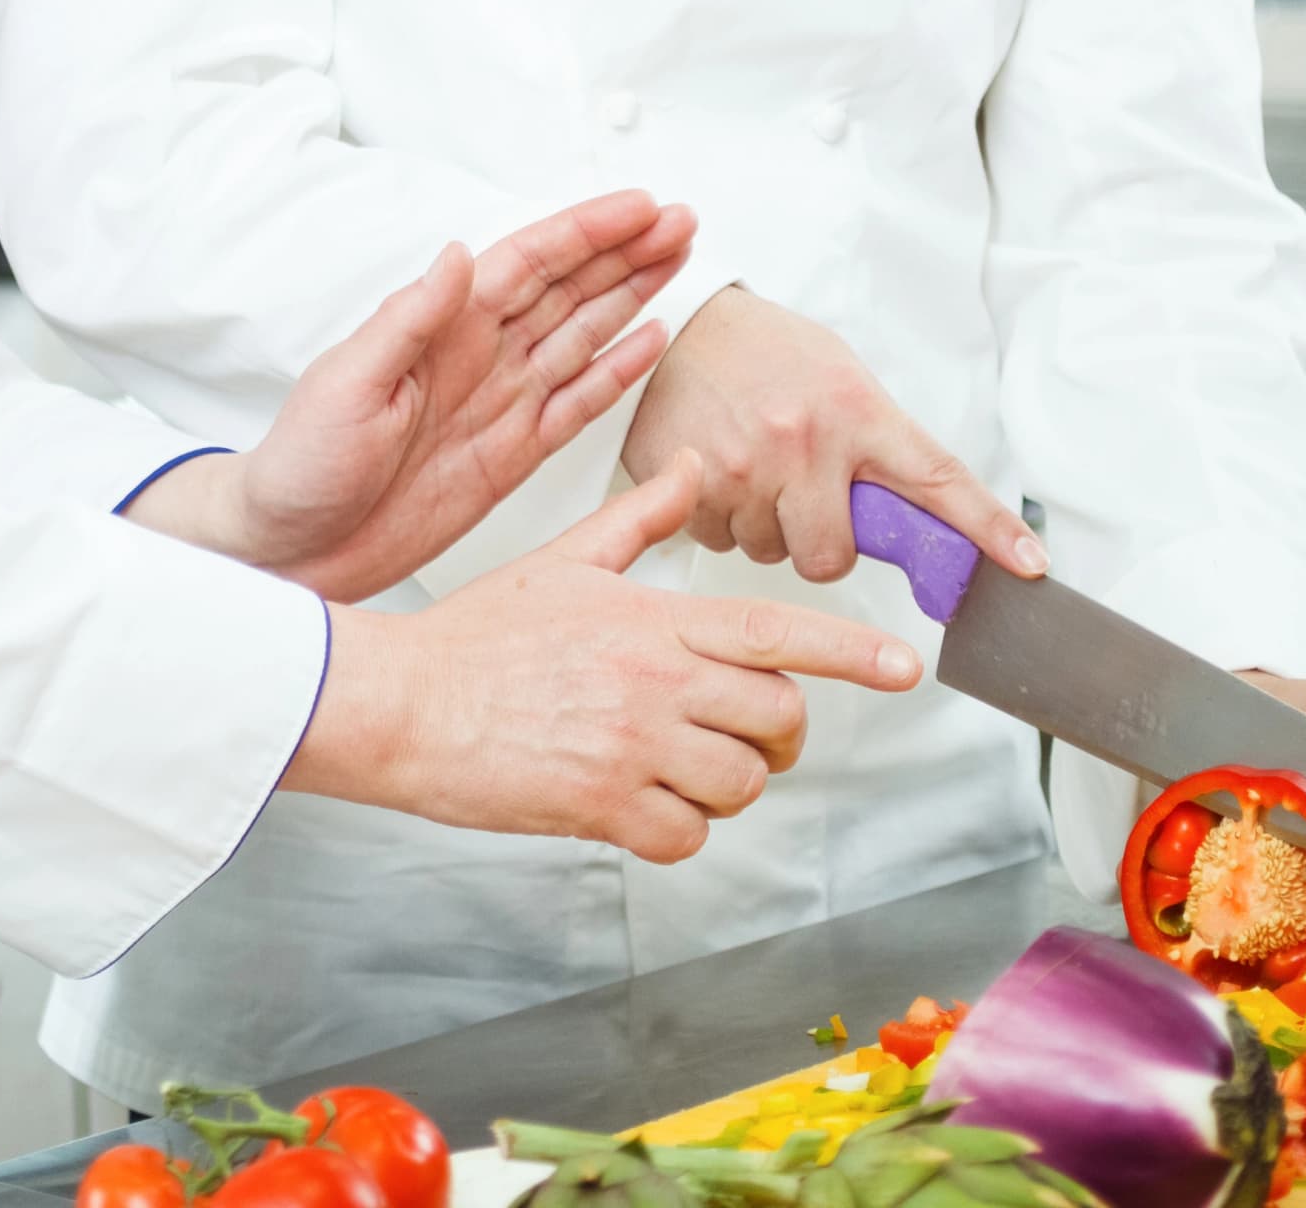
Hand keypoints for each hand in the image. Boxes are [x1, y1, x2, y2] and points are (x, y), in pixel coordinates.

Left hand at [126, 191, 692, 602]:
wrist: (290, 549)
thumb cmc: (300, 465)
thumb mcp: (346, 384)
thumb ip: (407, 320)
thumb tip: (456, 256)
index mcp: (440, 330)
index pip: (529, 262)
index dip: (588, 232)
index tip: (641, 207)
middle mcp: (477, 357)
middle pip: (569, 289)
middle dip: (626, 253)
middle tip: (682, 221)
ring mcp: (499, 404)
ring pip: (583, 336)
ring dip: (631, 297)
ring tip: (678, 261)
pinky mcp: (510, 456)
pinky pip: (576, 405)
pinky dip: (616, 374)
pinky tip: (648, 342)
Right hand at [290, 460, 923, 860]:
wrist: (401, 701)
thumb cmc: (476, 635)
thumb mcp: (565, 559)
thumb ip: (641, 518)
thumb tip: (692, 468)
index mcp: (654, 617)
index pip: (778, 633)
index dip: (850, 652)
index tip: (904, 666)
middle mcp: (655, 680)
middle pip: (776, 717)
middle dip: (777, 734)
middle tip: (746, 736)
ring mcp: (632, 746)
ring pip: (740, 784)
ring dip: (727, 785)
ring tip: (682, 770)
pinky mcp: (603, 805)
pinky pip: (686, 836)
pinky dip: (677, 830)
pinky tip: (640, 804)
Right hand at [620, 286, 1042, 582]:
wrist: (676, 321)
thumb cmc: (764, 350)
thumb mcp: (837, 376)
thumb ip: (871, 441)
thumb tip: (910, 512)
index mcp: (855, 410)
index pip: (937, 479)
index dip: (988, 530)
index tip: (1029, 568)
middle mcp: (804, 442)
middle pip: (831, 555)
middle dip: (819, 544)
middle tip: (802, 501)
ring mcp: (746, 467)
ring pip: (770, 552)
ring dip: (763, 525)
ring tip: (749, 465)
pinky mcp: (693, 485)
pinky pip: (719, 541)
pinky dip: (718, 517)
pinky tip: (715, 469)